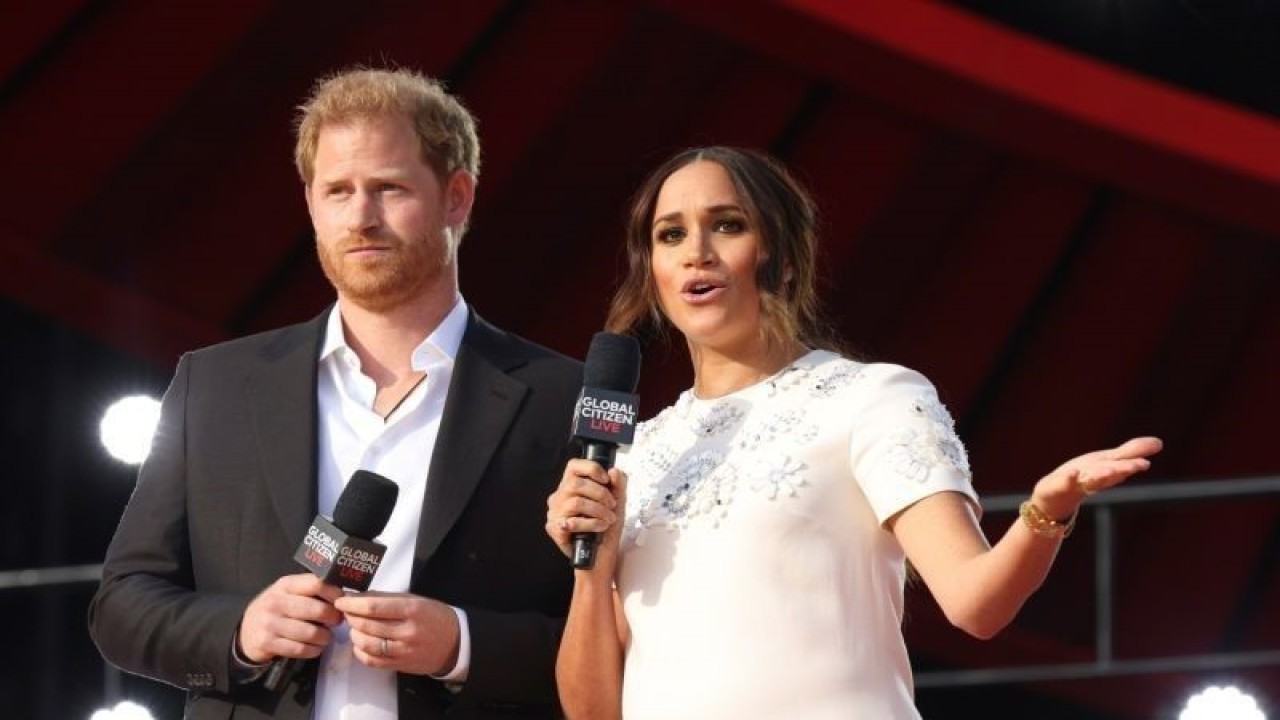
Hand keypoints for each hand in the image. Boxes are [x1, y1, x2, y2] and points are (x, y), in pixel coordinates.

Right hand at [237, 573, 343, 663]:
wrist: (246, 632)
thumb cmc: (276, 609)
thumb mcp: (288, 593)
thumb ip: (310, 591)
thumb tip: (343, 597)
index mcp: (285, 584)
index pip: (316, 584)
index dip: (334, 594)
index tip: (342, 603)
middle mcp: (276, 601)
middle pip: (317, 610)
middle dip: (333, 618)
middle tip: (337, 622)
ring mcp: (270, 623)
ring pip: (311, 632)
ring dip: (325, 637)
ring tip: (326, 637)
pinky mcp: (267, 643)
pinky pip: (300, 649)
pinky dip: (313, 650)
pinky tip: (315, 648)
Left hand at [335, 592, 459, 674]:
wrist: (455, 642)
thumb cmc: (433, 616)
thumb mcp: (415, 600)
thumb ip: (387, 598)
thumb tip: (358, 596)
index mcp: (411, 610)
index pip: (373, 607)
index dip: (352, 604)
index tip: (341, 601)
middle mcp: (407, 631)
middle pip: (367, 625)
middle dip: (350, 617)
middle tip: (347, 612)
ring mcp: (403, 651)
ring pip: (366, 644)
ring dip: (354, 634)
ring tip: (355, 627)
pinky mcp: (400, 665)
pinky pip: (372, 661)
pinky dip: (360, 652)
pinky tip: (361, 643)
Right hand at [545, 458, 624, 559]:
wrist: (602, 555)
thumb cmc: (606, 527)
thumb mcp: (618, 502)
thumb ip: (618, 484)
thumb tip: (614, 471)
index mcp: (572, 486)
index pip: (573, 466)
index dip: (591, 468)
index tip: (606, 479)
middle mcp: (560, 496)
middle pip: (576, 484)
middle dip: (600, 494)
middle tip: (611, 505)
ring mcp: (555, 512)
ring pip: (576, 503)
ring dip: (598, 511)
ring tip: (608, 519)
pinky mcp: (555, 528)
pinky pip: (573, 522)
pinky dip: (592, 524)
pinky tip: (600, 528)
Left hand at [1030, 436, 1162, 519]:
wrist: (1056, 498)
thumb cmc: (1084, 477)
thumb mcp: (1108, 461)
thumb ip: (1131, 452)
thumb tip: (1159, 442)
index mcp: (1106, 473)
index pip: (1120, 469)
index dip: (1131, 466)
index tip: (1145, 463)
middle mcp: (1093, 480)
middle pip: (1108, 475)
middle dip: (1120, 471)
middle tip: (1135, 467)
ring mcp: (1075, 484)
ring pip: (1090, 480)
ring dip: (1100, 476)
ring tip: (1108, 470)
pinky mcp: (1058, 486)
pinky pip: (1063, 482)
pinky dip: (1069, 479)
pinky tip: (1072, 473)